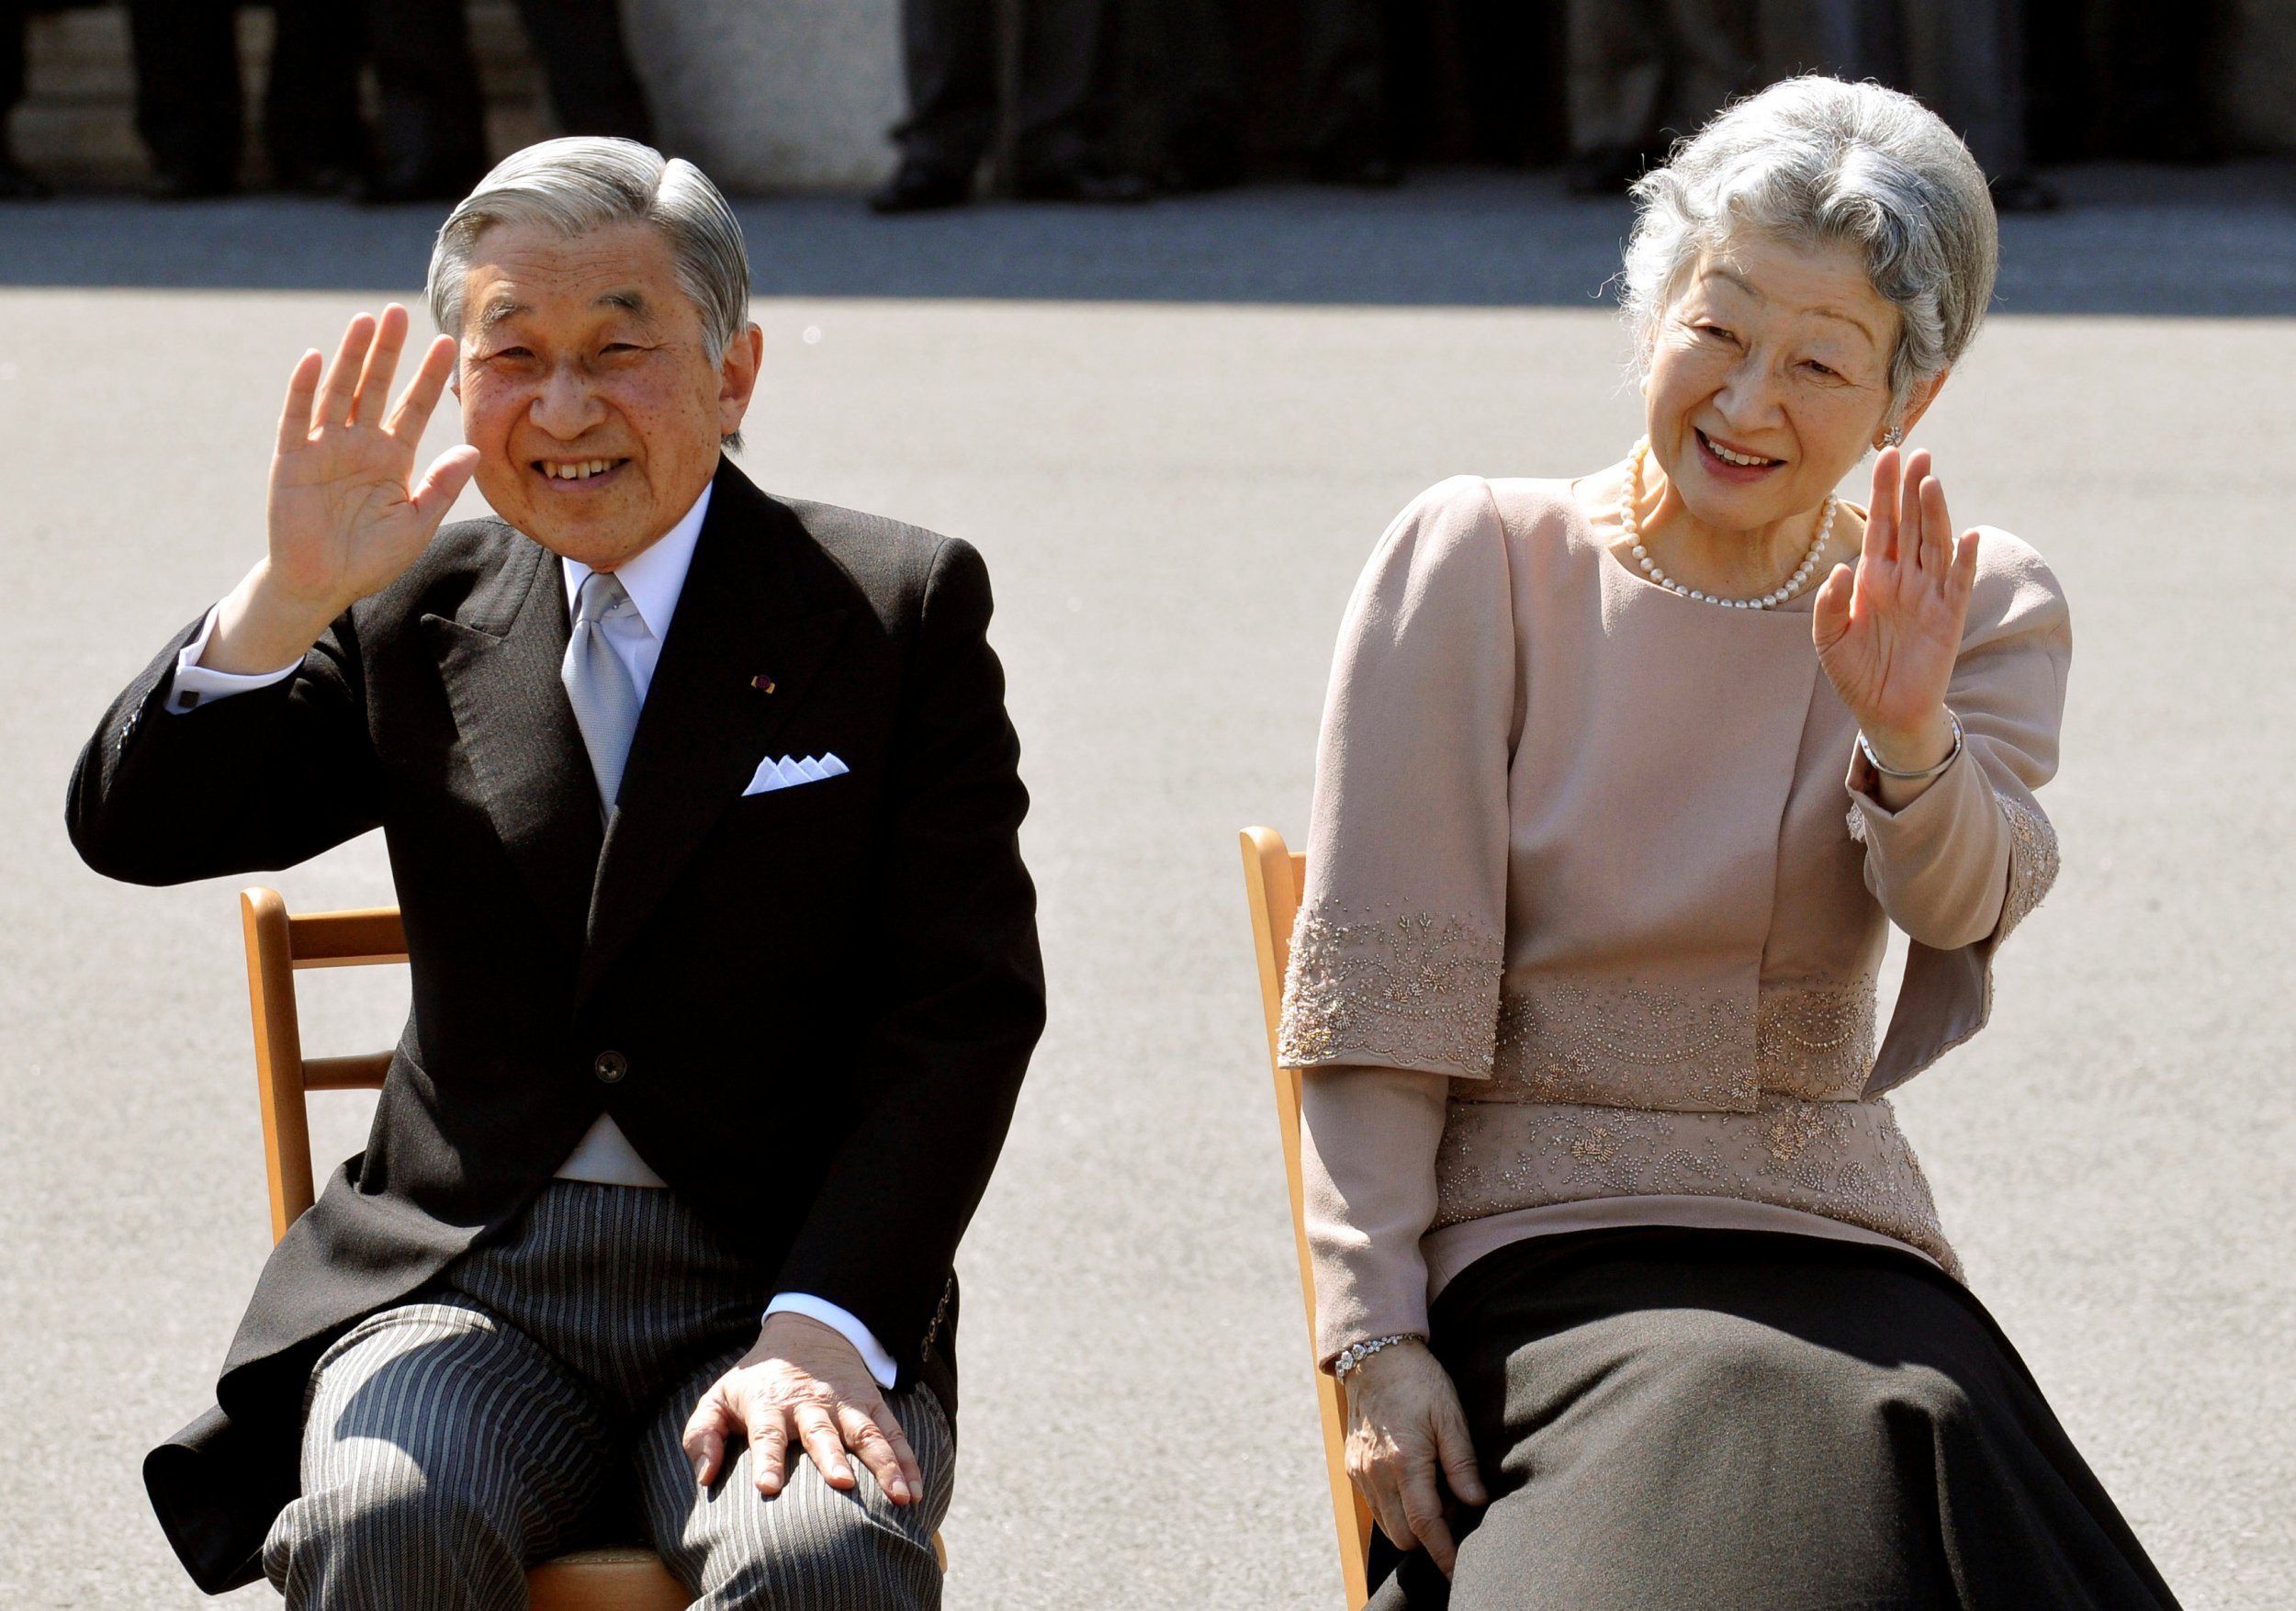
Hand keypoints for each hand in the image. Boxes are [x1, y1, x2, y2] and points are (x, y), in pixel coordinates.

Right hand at [204, 305, 479, 671]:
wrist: (324, 585)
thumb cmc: (371, 558)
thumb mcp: (418, 523)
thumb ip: (442, 486)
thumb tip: (475, 450)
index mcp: (392, 457)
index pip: (415, 408)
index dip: (430, 377)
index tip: (448, 345)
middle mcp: (359, 444)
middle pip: (375, 387)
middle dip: (387, 352)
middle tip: (400, 312)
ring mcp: (325, 448)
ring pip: (339, 393)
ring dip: (350, 357)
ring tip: (364, 321)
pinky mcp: (293, 460)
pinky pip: (299, 419)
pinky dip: (305, 389)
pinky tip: (315, 358)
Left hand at [681, 1313, 923, 1505]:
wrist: (805, 1331)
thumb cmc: (755, 1381)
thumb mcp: (718, 1398)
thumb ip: (702, 1436)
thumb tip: (704, 1477)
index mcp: (769, 1405)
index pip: (766, 1435)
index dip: (767, 1460)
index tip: (768, 1488)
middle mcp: (810, 1404)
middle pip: (822, 1432)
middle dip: (831, 1458)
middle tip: (842, 1484)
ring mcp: (845, 1403)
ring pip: (867, 1434)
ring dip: (885, 1464)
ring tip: (899, 1496)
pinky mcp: (871, 1403)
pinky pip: (893, 1432)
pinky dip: (907, 1460)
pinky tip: (914, 1489)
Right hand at [1341, 1340, 1487, 1577]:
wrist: (1375, 1355)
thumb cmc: (1419, 1382)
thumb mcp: (1450, 1417)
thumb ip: (1462, 1464)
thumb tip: (1475, 1502)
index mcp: (1405, 1462)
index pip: (1426, 1525)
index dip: (1444, 1552)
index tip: (1457, 1568)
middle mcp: (1376, 1473)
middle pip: (1404, 1535)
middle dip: (1430, 1534)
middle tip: (1452, 1502)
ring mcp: (1360, 1471)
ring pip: (1388, 1525)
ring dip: (1412, 1522)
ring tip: (1433, 1486)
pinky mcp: (1352, 1467)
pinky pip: (1376, 1506)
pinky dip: (1396, 1507)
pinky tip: (1413, 1479)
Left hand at [1812, 446, 1976, 778]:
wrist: (1883, 713)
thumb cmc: (1855, 674)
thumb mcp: (1828, 640)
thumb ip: (1829, 605)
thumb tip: (1840, 569)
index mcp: (1873, 577)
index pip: (1881, 524)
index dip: (1884, 491)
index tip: (1888, 455)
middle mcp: (1904, 578)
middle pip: (1911, 525)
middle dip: (1912, 489)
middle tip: (1918, 452)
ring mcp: (1928, 595)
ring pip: (1934, 545)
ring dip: (1935, 514)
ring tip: (1932, 482)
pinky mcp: (1947, 619)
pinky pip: (1957, 584)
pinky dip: (1963, 561)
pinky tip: (1968, 536)